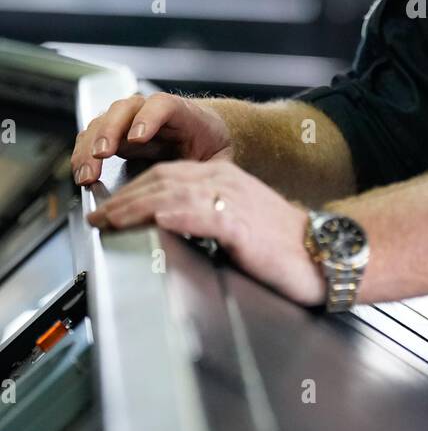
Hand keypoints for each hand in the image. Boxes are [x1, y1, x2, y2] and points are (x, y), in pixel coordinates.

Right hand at [71, 92, 233, 186]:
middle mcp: (151, 111)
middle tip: (102, 155)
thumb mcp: (220, 157)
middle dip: (110, 131)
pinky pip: (93, 138)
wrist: (206, 135)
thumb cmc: (212, 144)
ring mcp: (130, 121)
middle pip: (125, 109)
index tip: (138, 139)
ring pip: (103, 122)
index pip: (163, 105)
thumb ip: (213, 171)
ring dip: (90, 147)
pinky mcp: (116, 135)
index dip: (148, 118)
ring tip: (87, 174)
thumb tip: (207, 194)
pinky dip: (84, 155)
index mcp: (183, 113)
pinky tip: (82, 175)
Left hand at [86, 159, 324, 306]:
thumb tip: (174, 231)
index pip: (168, 175)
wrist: (324, 254)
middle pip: (161, 180)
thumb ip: (210, 220)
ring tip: (110, 220)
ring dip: (133, 206)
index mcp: (226, 179)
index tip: (112, 208)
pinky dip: (162, 215)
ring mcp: (231, 198)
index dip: (135, 190)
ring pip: (168, 193)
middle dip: (124, 198)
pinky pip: (191, 212)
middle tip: (100, 216)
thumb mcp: (241, 225)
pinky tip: (145, 221)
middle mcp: (225, 181)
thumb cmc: (286, 248)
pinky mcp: (236, 220)